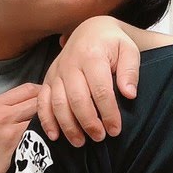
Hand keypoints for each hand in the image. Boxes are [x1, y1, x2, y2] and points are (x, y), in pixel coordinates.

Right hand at [38, 16, 141, 145]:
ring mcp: (56, 72)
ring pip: (58, 103)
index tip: (115, 130)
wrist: (91, 30)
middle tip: (100, 138)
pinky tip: (55, 136)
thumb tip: (129, 94)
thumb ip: (130, 71)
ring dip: (68, 126)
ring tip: (81, 142)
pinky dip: (46, 120)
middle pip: (77, 99)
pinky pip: (42, 101)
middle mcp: (70, 64)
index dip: (108, 113)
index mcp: (92, 56)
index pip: (100, 90)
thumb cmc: (113, 43)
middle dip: (88, 122)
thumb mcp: (129, 50)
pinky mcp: (47, 79)